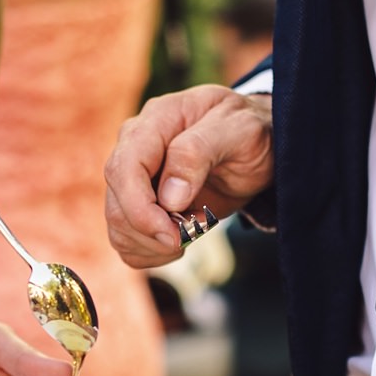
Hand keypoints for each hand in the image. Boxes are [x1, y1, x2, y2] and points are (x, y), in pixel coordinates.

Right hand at [103, 85, 274, 268]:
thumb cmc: (249, 132)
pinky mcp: (138, 204)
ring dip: (155, 245)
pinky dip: (153, 253)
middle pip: (117, 205)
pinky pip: (127, 241)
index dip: (141, 209)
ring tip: (195, 230)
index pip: (125, 170)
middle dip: (153, 233)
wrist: (258, 146)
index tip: (174, 234)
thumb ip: (199, 153)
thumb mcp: (239, 131)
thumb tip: (168, 197)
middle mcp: (135, 149)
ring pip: (119, 227)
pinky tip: (181, 240)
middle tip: (198, 230)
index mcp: (155, 121)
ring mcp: (133, 178)